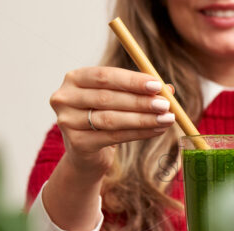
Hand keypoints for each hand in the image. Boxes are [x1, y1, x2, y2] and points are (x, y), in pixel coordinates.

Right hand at [50, 66, 174, 176]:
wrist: (87, 151)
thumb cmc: (106, 115)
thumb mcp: (120, 99)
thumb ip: (141, 91)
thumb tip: (169, 89)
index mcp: (74, 78)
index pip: (104, 76)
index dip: (132, 81)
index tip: (157, 86)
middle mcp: (65, 98)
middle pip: (107, 98)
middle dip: (140, 101)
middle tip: (165, 105)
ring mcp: (67, 121)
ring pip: (111, 119)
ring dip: (143, 119)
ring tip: (166, 119)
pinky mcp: (78, 143)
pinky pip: (114, 137)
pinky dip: (139, 133)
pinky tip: (157, 130)